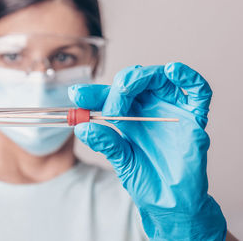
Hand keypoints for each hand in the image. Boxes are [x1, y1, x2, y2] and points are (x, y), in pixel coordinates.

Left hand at [68, 63, 225, 239]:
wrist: (171, 202)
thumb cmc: (146, 180)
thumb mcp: (121, 160)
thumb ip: (105, 142)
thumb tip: (81, 128)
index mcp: (126, 116)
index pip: (108, 97)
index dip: (92, 94)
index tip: (75, 96)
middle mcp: (148, 109)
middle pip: (133, 81)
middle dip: (118, 87)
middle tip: (109, 108)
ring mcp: (171, 110)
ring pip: (160, 78)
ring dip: (142, 76)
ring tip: (127, 88)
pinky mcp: (195, 117)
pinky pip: (198, 90)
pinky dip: (188, 76)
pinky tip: (173, 71)